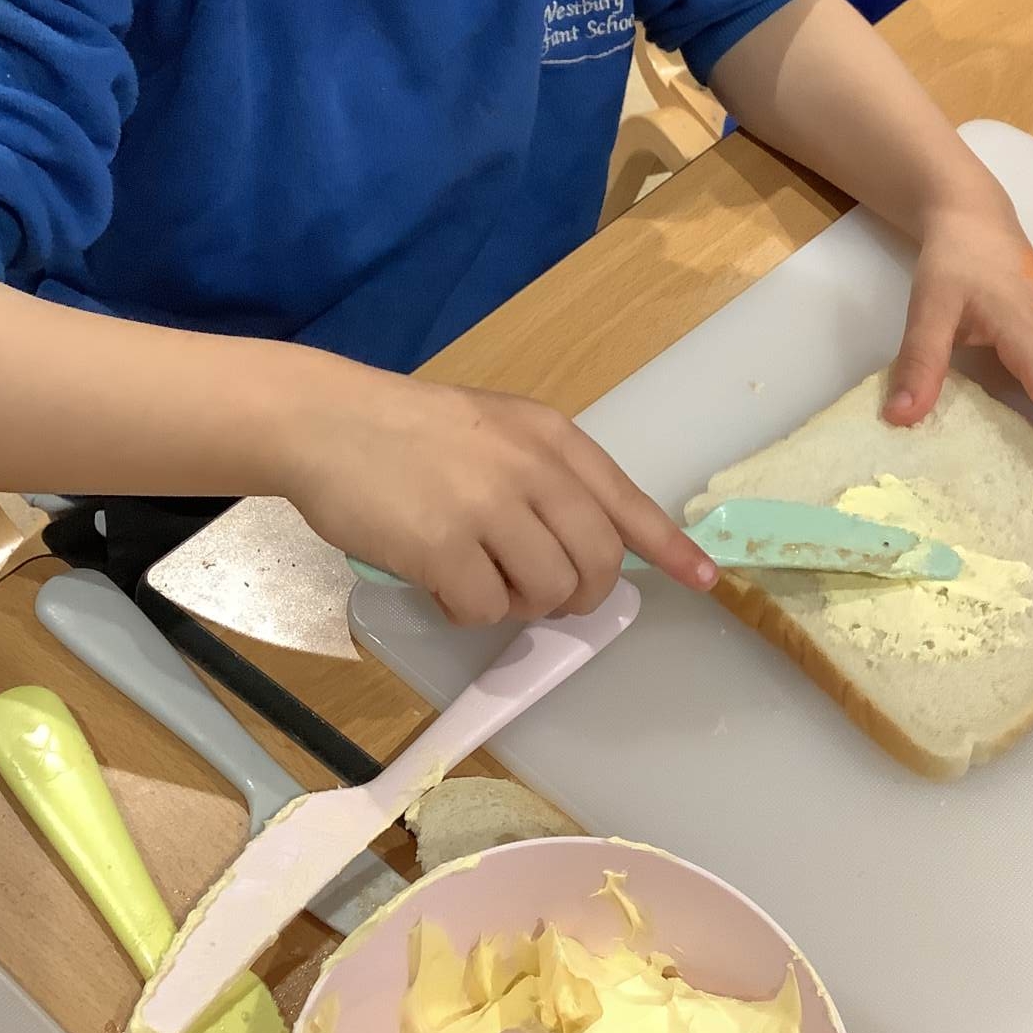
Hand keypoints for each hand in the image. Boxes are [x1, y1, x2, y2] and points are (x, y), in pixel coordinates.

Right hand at [284, 372, 715, 624]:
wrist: (325, 421)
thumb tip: (586, 547)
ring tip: (478, 577)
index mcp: (551, 437)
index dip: (670, 548)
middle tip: (544, 595)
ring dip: (518, 603)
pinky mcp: (443, 547)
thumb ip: (543, 476)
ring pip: (547, 591)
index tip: (707, 580)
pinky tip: (440, 583)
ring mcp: (489, 507)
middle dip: (580, 595)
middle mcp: (532, 468)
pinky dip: (467, 611)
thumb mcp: (496, 430)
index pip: (627, 501)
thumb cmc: (410, 429)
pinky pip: (485, 609)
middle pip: (597, 562)